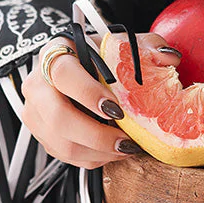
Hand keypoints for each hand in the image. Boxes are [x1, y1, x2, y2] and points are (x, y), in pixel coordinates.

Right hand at [21, 33, 180, 168]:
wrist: (80, 67)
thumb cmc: (100, 56)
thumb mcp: (124, 45)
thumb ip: (147, 47)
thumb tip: (168, 58)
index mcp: (55, 54)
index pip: (63, 73)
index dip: (88, 93)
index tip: (116, 109)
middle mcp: (37, 84)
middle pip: (58, 117)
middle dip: (96, 135)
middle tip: (125, 140)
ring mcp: (35, 113)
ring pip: (62, 143)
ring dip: (98, 152)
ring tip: (125, 148)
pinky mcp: (42, 135)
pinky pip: (66, 155)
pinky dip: (94, 158)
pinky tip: (113, 151)